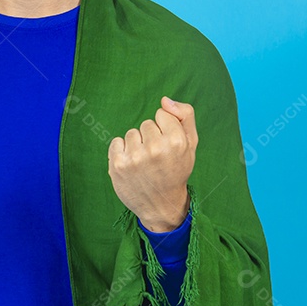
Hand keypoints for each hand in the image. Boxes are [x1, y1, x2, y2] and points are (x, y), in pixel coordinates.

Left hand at [108, 96, 197, 231]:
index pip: (162, 114)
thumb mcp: (190, 143)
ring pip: (131, 133)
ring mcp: (135, 157)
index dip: (165, 128)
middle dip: (151, 137)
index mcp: (177, 142)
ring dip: (136, 145)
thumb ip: (184, 115)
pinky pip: (116, 142)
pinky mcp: (118, 164)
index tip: (168, 145)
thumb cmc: (176, 170)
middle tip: (157, 158)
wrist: (161, 205)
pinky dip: (122, 151)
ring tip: (145, 163)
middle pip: (146, 123)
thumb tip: (164, 100)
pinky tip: (132, 165)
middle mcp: (156, 149)